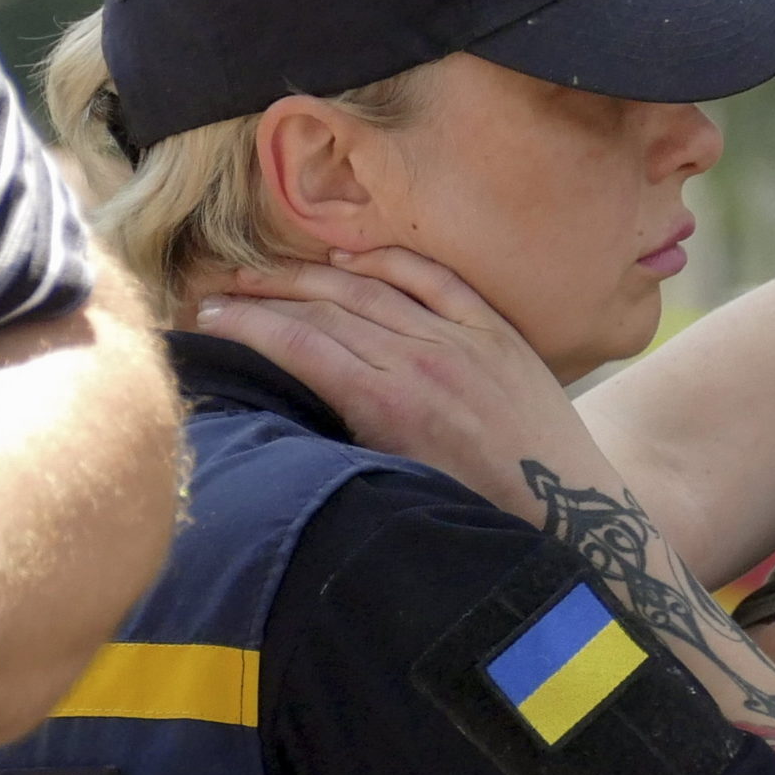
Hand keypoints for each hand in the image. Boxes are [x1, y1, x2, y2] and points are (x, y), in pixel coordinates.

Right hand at [197, 247, 599, 520]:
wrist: (569, 512)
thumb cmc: (474, 513)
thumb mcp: (392, 483)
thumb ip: (342, 437)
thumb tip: (284, 407)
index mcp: (386, 402)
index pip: (296, 341)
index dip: (244, 324)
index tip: (204, 316)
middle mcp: (420, 359)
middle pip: (324, 307)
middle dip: (263, 295)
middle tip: (220, 288)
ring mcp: (463, 340)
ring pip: (371, 289)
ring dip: (311, 274)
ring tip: (268, 271)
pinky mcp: (498, 334)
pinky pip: (434, 280)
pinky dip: (389, 264)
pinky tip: (350, 261)